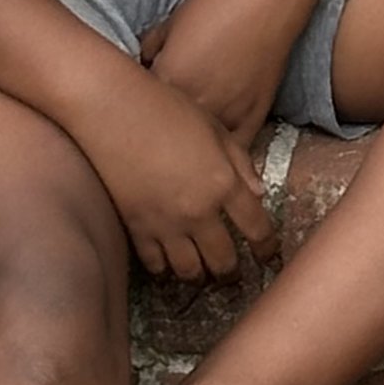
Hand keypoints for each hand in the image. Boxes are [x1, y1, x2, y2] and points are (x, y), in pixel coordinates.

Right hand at [76, 68, 280, 281]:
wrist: (116, 112)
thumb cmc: (169, 109)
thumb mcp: (215, 128)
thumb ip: (241, 163)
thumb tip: (259, 194)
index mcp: (223, 183)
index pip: (256, 227)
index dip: (267, 247)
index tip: (268, 254)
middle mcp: (198, 211)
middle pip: (223, 260)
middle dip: (231, 272)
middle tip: (233, 274)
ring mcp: (165, 224)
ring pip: (189, 271)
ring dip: (199, 275)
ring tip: (202, 273)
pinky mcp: (136, 228)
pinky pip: (155, 265)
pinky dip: (164, 270)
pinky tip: (168, 266)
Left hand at [141, 0, 314, 148]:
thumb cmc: (216, 4)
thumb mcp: (170, 23)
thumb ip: (149, 51)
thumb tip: (142, 67)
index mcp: (165, 83)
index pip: (137, 111)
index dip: (136, 108)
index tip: (137, 106)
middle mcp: (191, 109)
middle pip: (165, 136)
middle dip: (159, 130)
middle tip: (159, 122)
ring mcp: (224, 118)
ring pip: (198, 150)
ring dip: (189, 147)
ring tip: (186, 139)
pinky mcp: (252, 121)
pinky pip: (232, 151)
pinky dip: (223, 152)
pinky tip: (216, 148)